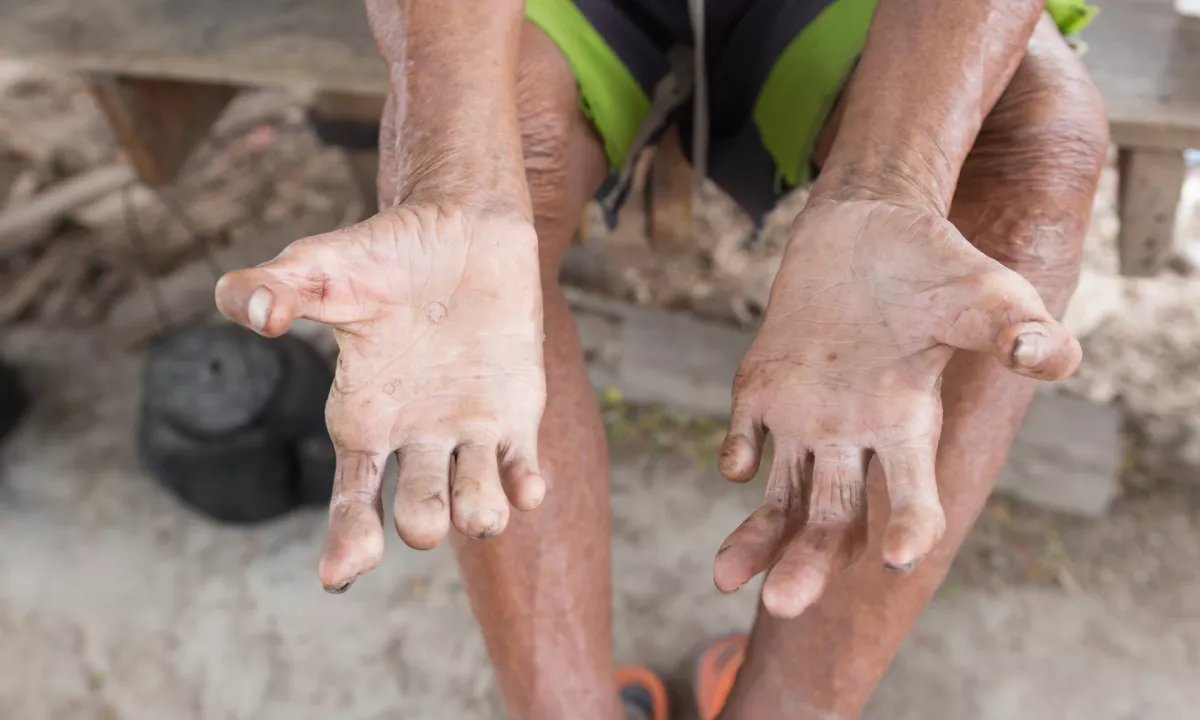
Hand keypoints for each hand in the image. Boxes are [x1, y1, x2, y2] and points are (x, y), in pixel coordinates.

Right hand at [216, 204, 545, 591]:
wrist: (463, 223)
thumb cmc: (386, 251)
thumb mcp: (321, 265)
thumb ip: (275, 287)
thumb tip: (247, 311)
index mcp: (362, 418)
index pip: (352, 497)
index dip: (346, 540)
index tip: (341, 575)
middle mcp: (414, 436)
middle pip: (416, 513)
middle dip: (420, 523)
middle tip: (422, 518)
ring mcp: (467, 429)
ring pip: (475, 502)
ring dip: (479, 515)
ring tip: (481, 512)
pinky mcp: (516, 413)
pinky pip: (522, 468)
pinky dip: (525, 487)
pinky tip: (527, 489)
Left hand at [714, 199, 1079, 617]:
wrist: (865, 225)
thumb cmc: (934, 263)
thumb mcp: (985, 291)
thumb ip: (1015, 326)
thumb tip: (1051, 355)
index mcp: (908, 425)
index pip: (911, 495)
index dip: (909, 525)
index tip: (899, 555)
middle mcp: (854, 435)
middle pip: (832, 518)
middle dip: (809, 562)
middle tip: (783, 606)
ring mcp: (804, 416)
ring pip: (781, 495)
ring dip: (758, 539)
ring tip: (726, 580)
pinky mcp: (761, 387)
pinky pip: (743, 437)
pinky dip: (735, 452)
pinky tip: (737, 462)